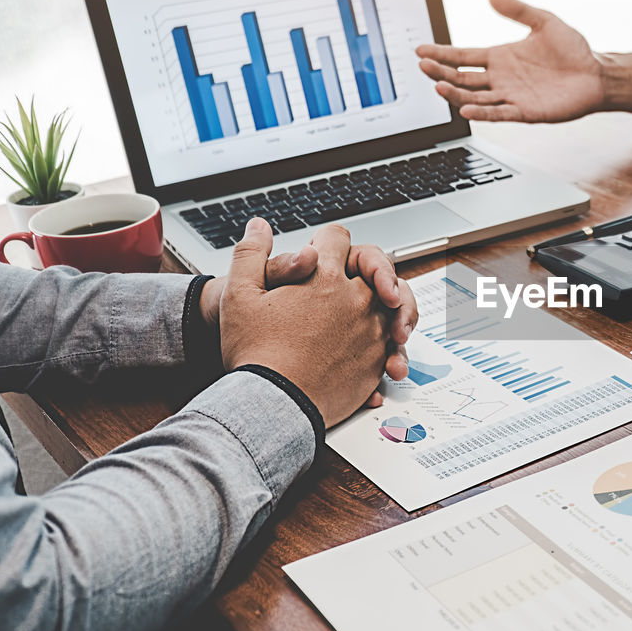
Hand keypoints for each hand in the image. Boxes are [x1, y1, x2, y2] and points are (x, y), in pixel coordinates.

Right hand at [217, 220, 395, 427]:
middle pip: (376, 268)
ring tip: (370, 315)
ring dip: (384, 306)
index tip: (321, 253)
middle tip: (358, 280)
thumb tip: (259, 225)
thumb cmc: (255, 353)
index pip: (337, 237)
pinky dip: (388, 345)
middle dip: (366, 269)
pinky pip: (392, 344)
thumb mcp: (238, 296)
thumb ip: (250, 254)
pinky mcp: (378, 361)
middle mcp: (356, 300)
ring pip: (392, 305)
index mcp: (324, 277)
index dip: (327, 241)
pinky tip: (373, 351)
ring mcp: (372, 331)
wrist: (275, 405)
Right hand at [417, 0, 604, 121]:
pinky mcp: (526, 111)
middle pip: (462, 78)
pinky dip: (482, 112)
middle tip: (423, 66)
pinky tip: (466, 108)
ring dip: (455, 94)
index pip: (463, 55)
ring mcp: (511, 96)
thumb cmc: (573, 50)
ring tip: (438, 86)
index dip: (442, 53)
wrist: (597, 74)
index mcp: (500, 57)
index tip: (420, 49)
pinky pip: (499, 113)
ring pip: (474, 97)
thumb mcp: (543, 21)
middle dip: (440, 73)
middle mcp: (501, 78)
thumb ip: (517, 9)